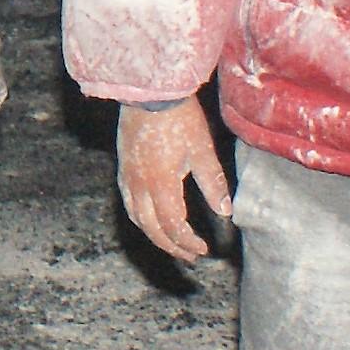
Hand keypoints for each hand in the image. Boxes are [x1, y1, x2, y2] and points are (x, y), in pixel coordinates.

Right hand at [119, 102, 231, 259]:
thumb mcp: (202, 151)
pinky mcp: (123, 168)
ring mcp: (128, 178)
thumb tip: (226, 211)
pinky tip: (149, 218)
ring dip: (155, 235)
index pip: (174, 226)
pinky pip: (128, 203)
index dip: (188, 242)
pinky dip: (140, 218)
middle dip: (172, 246)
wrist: (149, 94)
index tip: (203, 249)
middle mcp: (140, 186)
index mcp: (162, 185)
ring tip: (171, 243)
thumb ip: (213, 184)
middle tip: (189, 256)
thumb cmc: (179, 119)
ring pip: (137, 219)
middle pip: (153, 229)